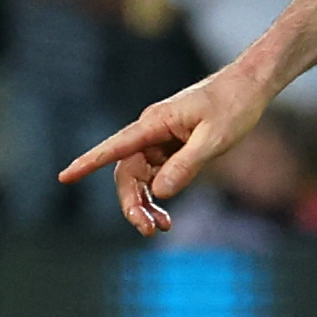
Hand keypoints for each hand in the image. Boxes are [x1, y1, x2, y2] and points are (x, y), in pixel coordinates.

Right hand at [57, 63, 272, 235]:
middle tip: (147, 230)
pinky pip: (156, 176)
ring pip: (140, 178)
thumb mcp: (216, 137)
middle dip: (132, 204)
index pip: (116, 146)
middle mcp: (152, 130)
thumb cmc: (235, 105)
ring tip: (159, 229)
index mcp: (156, 122)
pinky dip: (158, 197)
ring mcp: (160, 139)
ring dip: (144, 205)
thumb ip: (188, 164)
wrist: (251, 86)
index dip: (89, 162)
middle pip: (127, 173)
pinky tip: (166, 216)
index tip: (65, 176)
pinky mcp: (172, 146)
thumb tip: (160, 192)